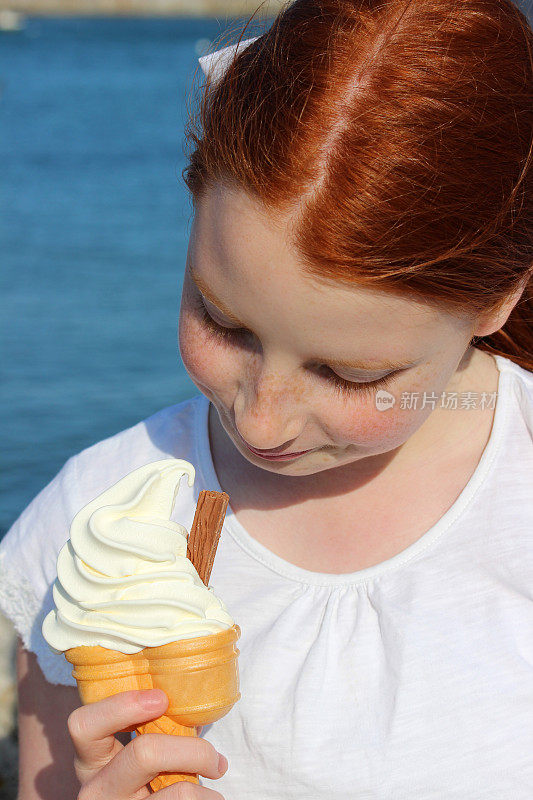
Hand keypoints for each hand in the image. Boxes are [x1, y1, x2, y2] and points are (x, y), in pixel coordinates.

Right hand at [67, 688, 227, 797]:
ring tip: (214, 785)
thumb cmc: (150, 784)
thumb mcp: (137, 759)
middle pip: (144, 753)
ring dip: (206, 786)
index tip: (161, 699)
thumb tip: (192, 703)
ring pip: (177, 791)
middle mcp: (96, 789)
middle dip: (192, 750)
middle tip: (216, 759)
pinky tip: (207, 799)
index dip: (122, 706)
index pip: (83, 725)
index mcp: (92, 761)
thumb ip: (154, 729)